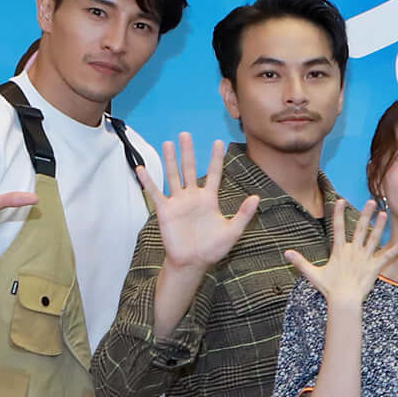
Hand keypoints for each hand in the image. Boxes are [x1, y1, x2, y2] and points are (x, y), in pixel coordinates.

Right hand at [143, 133, 258, 272]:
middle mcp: (193, 197)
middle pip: (191, 169)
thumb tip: (256, 198)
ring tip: (168, 143)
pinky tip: (141, 169)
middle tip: (186, 134)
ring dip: (170, 160)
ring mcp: (178, 202)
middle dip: (188, 152)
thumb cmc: (213, 249)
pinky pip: (155, 193)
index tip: (219, 142)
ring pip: (173, 176)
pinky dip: (148, 181)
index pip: (215, 174)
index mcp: (210, 199)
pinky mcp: (165, 211)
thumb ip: (243, 214)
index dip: (216, 158)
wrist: (193, 262)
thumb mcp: (233, 231)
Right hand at [283, 200, 391, 307]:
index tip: (341, 201)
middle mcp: (353, 251)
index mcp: (339, 250)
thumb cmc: (329, 287)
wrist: (344, 300)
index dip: (339, 214)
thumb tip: (286, 253)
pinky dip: (393, 252)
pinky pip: (385, 258)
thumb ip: (300, 262)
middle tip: (372, 201)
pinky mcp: (374, 268)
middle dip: (366, 214)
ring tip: (385, 214)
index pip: (338, 228)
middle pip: (360, 229)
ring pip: (374, 239)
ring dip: (380, 226)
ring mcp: (364, 258)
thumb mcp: (312, 274)